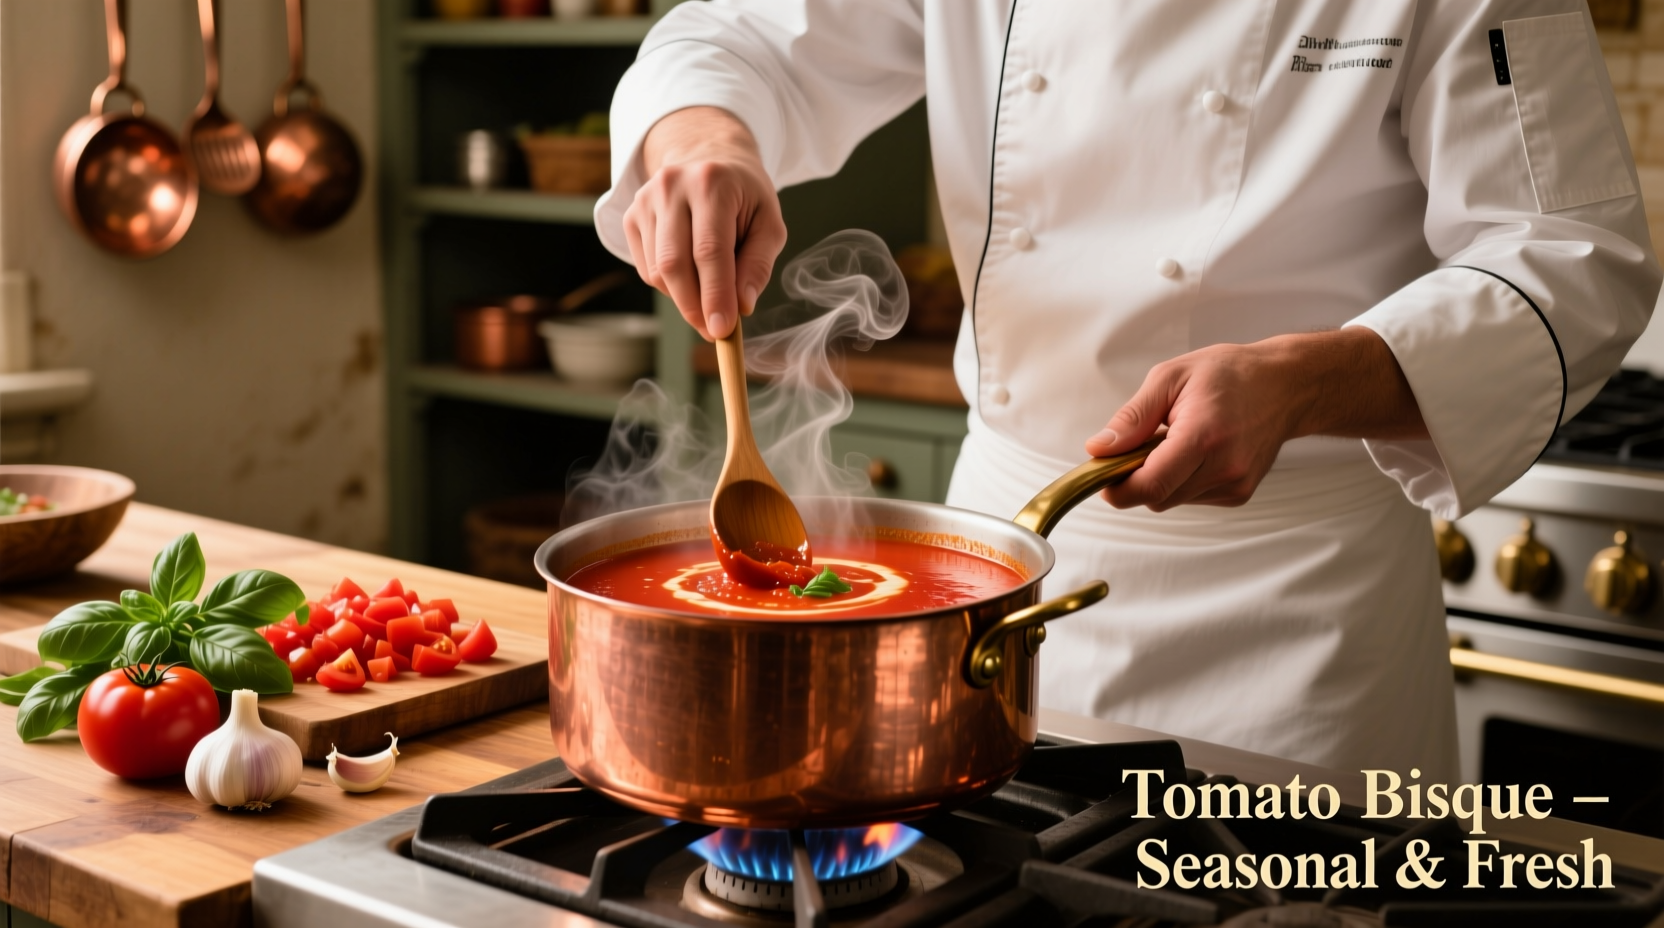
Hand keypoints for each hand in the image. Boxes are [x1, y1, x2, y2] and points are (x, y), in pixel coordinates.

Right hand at [624, 106, 786, 339]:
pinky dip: (670, 286)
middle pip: (674, 264)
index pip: (709, 250)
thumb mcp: (768, 222)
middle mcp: (671, 187)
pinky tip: (691, 278)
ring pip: (658, 271)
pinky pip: (647, 269)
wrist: (707, 157)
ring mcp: (645, 200)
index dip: (714, 295)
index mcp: (711, 183)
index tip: (722, 331)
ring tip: (709, 300)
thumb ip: (758, 264)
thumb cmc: (744, 196)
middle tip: (714, 332)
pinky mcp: (631, 215)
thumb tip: (741, 306)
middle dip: (694, 307)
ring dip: (684, 299)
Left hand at [1084, 328, 1428, 511]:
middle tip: (1140, 443)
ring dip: (1160, 477)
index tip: (1103, 472)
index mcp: (1203, 436)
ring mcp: (1235, 485)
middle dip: (1136, 477)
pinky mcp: (1239, 494)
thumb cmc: (1229, 375)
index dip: (1117, 487)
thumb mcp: (1170, 378)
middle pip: (1156, 497)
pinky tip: (1197, 451)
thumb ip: (1132, 418)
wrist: (1285, 386)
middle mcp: (1224, 467)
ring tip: (1176, 439)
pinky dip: (1182, 479)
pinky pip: (1191, 497)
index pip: (1150, 486)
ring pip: (1172, 499)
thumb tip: (1098, 449)